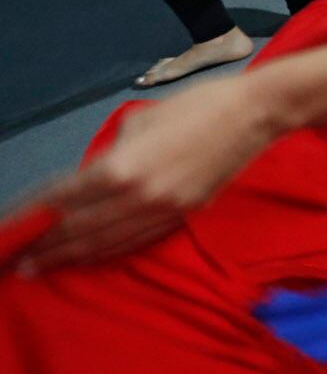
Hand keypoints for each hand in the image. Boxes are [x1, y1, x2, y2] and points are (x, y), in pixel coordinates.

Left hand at [7, 75, 281, 273]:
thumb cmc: (196, 105)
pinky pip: (137, 241)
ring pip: (106, 242)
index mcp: (122, 167)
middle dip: (42, 247)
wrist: (254, 114)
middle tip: (13, 261)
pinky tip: (90, 257)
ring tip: (39, 268)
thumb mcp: (140, 121)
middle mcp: (138, 196)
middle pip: (78, 229)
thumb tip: (94, 175)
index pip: (62, 199)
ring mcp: (163, 210)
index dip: (31, 216)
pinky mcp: (184, 216)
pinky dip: (108, 252)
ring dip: (69, 256)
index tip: (8, 229)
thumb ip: (112, 154)